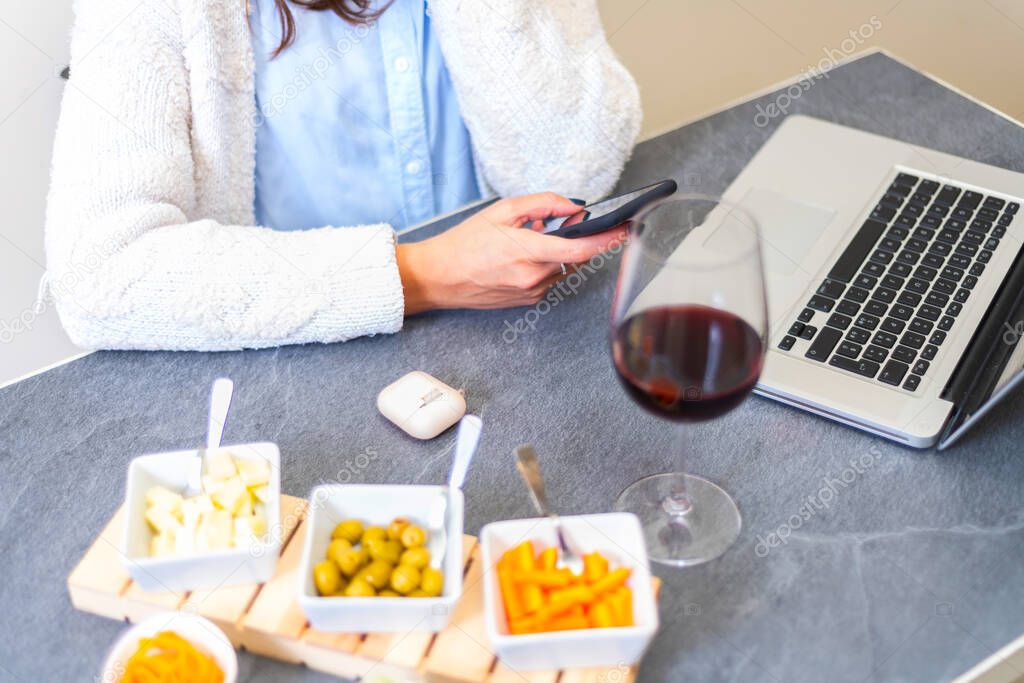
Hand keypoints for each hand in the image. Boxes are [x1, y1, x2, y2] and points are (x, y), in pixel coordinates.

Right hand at [396, 192, 625, 313]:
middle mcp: (534, 278)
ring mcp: (532, 293)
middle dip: (574, 238)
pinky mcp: (527, 301)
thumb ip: (543, 204)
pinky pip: (548, 278)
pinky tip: (521, 256)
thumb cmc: (465, 243)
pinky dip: (544, 264)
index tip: (625, 230)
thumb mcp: (502, 211)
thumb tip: (573, 207)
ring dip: (556, 252)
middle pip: (574, 257)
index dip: (607, 240)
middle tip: (561, 222)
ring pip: (561, 268)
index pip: (580, 250)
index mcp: (528, 253)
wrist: (440, 277)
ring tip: (527, 239)